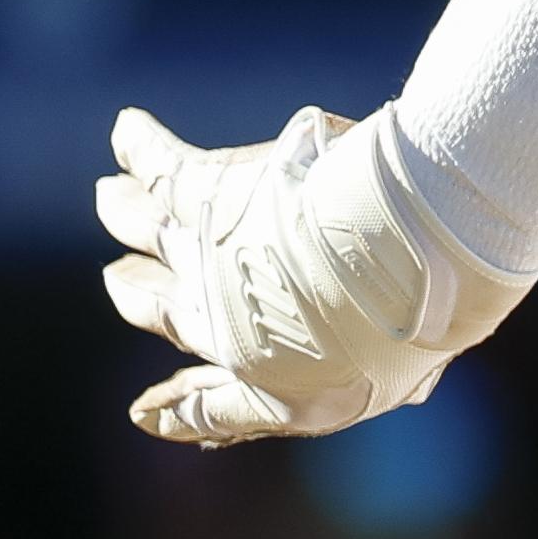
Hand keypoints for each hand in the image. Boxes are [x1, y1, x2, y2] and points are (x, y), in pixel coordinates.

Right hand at [96, 106, 525, 445]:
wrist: (415, 252)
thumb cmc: (428, 311)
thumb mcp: (415, 365)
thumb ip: (399, 377)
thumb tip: (410, 390)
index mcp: (274, 381)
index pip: (214, 403)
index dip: (178, 408)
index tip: (144, 411)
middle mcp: (225, 323)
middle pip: (158, 309)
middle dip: (136, 294)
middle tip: (119, 279)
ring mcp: (209, 258)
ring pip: (145, 233)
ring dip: (125, 212)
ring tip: (110, 196)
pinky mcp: (213, 195)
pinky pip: (161, 168)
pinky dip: (141, 146)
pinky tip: (129, 128)